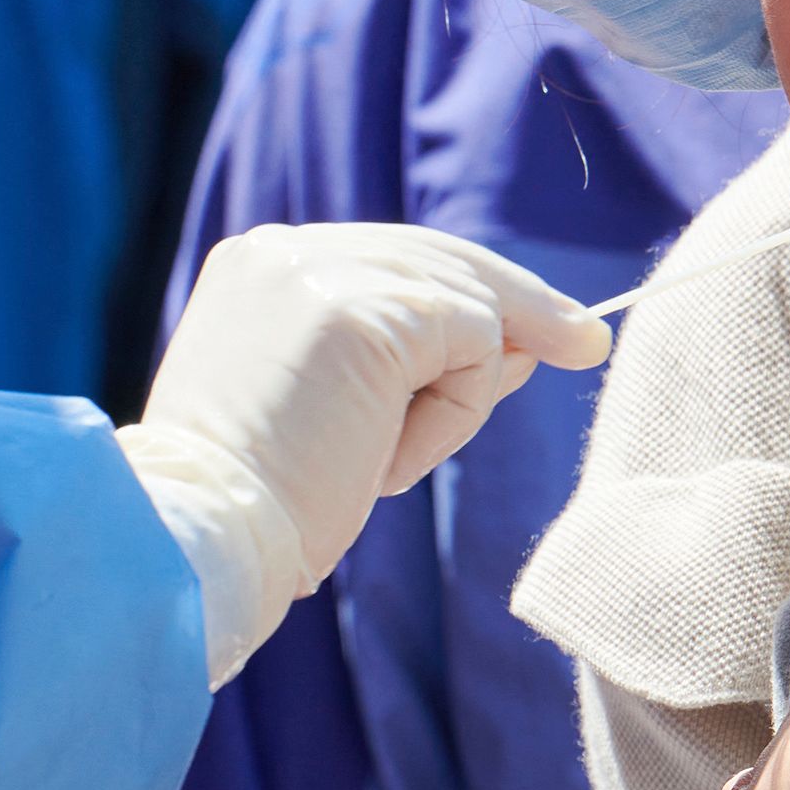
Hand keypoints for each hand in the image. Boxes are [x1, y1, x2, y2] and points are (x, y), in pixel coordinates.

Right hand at [143, 223, 607, 581]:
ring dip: (457, 396)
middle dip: (520, 304)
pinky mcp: (365, 312)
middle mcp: (285, 250)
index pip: (390, 256)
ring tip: (379, 467)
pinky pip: (474, 344)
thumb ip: (407, 362)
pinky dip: (456, 413)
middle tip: (587, 343)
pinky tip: (386, 463)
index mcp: (260, 266)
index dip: (465, 294)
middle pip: (440, 256)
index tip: (525, 334)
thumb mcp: (332, 412)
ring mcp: (322, 272)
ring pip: (465, 305)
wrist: (202, 539)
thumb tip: (521, 344)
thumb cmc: (257, 504)